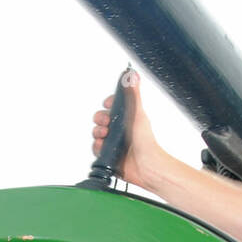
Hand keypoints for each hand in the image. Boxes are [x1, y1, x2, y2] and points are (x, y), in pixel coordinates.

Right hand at [90, 69, 163, 188]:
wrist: (145, 166)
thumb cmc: (145, 141)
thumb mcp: (138, 113)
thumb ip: (133, 94)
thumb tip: (133, 75)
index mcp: (127, 117)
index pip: (112, 105)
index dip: (108, 103)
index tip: (109, 104)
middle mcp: (120, 129)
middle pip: (101, 117)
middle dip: (100, 118)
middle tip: (107, 122)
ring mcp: (114, 142)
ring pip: (97, 132)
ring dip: (98, 132)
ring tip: (105, 136)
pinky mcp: (109, 154)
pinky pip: (96, 148)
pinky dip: (97, 147)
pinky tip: (104, 147)